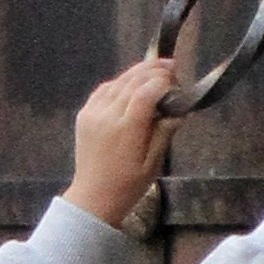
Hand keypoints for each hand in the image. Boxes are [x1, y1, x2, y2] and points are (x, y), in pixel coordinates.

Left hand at [66, 55, 178, 227]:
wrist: (93, 197)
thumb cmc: (128, 186)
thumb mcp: (153, 163)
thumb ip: (164, 133)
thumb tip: (179, 110)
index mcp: (126, 129)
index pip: (146, 92)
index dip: (163, 82)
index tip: (177, 82)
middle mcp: (107, 115)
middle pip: (132, 81)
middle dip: (154, 70)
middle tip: (172, 66)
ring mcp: (93, 113)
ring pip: (118, 82)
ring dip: (138, 72)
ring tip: (156, 67)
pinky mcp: (84, 114)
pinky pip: (103, 90)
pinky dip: (120, 82)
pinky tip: (132, 82)